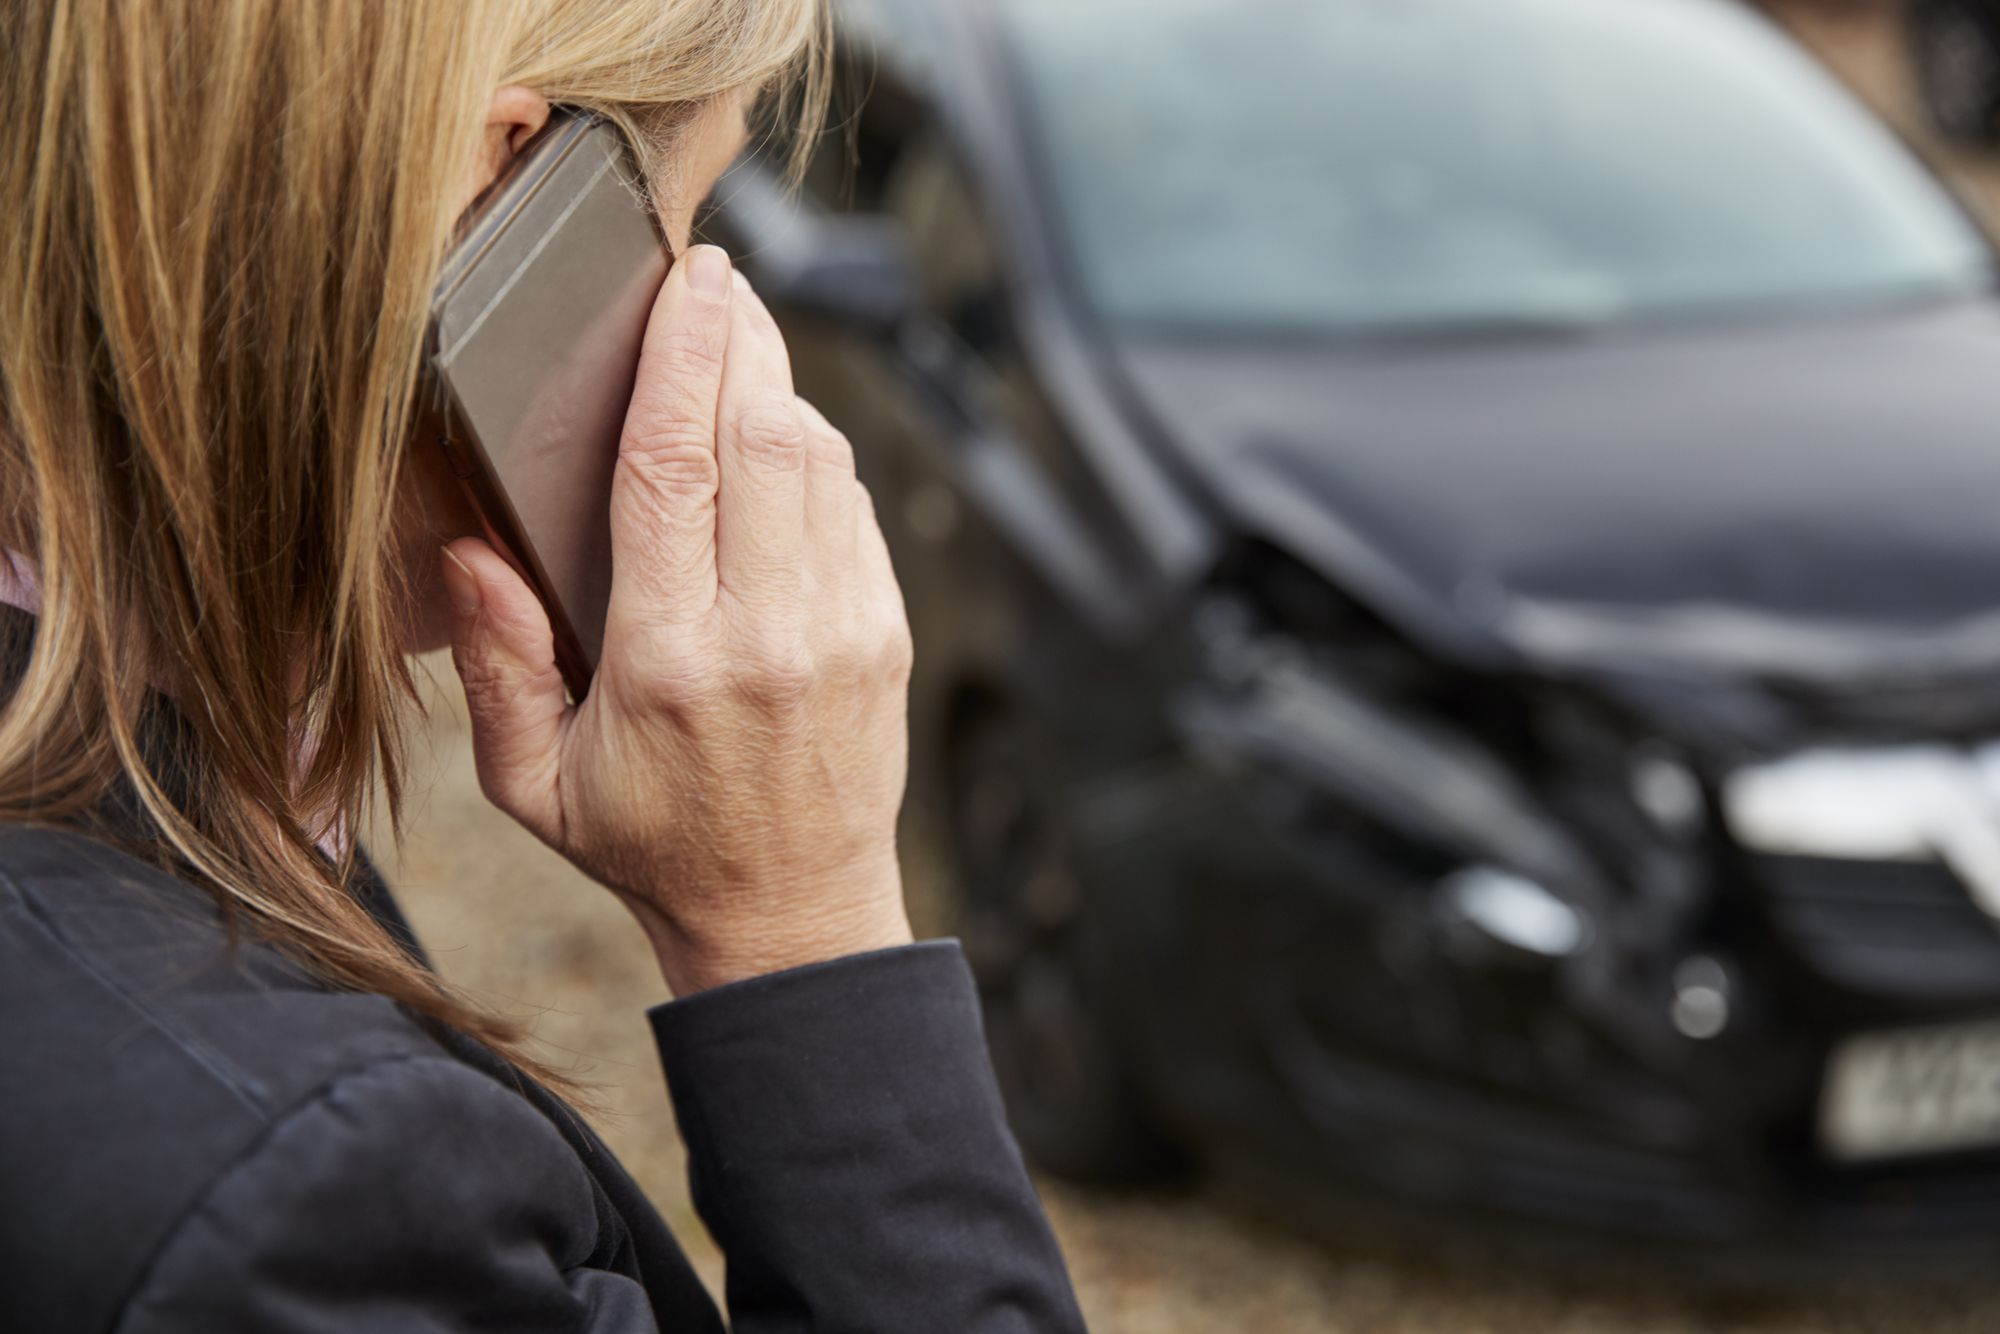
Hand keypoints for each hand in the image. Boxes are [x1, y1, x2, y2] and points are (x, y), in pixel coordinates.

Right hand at [438, 245, 914, 994]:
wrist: (793, 913)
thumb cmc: (651, 845)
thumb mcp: (533, 781)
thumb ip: (495, 662)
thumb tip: (471, 547)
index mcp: (670, 658)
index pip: (672, 467)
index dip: (677, 356)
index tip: (681, 281)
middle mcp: (768, 631)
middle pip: (764, 434)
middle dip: (740, 338)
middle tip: (713, 278)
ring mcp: (844, 628)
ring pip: (821, 459)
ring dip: (780, 386)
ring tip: (738, 342)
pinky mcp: (887, 632)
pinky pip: (855, 507)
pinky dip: (817, 454)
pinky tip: (778, 435)